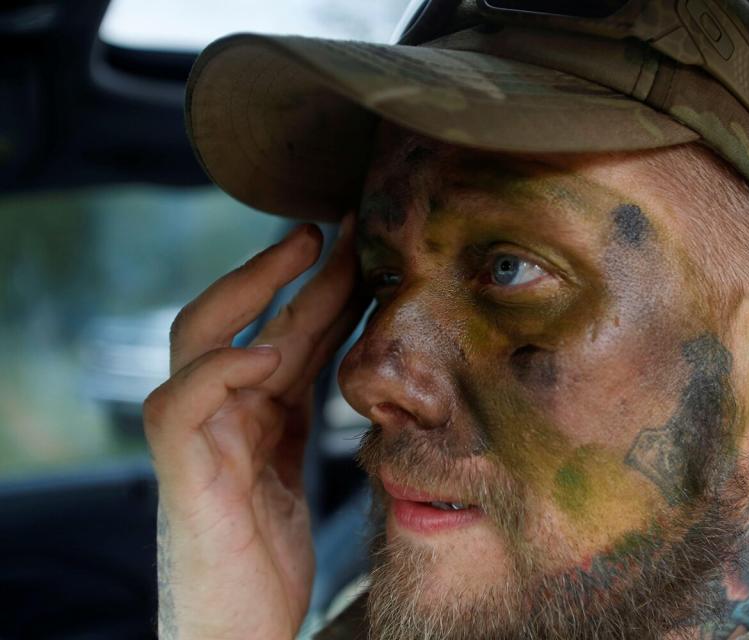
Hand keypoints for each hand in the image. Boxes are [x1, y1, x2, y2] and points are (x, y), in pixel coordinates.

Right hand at [144, 218, 365, 639]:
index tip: (363, 247)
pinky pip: (181, 406)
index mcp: (256, 415)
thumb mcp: (302, 473)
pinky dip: (219, 372)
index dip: (319, 287)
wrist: (236, 635)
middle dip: (286, 268)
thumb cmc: (269, 562)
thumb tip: (367, 371)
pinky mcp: (182, 477)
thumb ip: (310, 419)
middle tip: (335, 223)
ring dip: (250, 289)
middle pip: (242, 318)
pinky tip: (265, 353)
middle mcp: (222, 415)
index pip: (284, 332)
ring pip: (200, 340)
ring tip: (302, 250)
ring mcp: (197, 440)